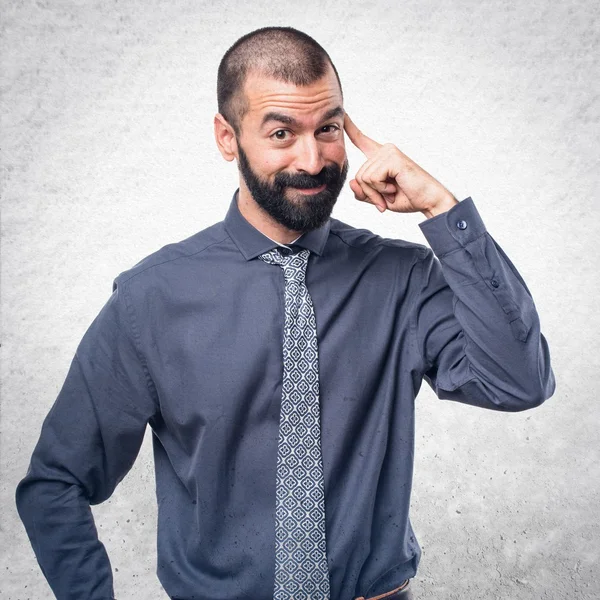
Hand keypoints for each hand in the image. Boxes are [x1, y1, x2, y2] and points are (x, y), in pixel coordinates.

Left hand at [344, 113, 458, 217]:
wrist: (428, 201)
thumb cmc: (407, 198)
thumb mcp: (378, 198)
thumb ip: (362, 192)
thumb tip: (352, 182)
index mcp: (380, 157)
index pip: (361, 140)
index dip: (350, 128)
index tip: (343, 113)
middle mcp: (384, 151)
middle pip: (359, 176)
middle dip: (370, 193)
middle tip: (386, 199)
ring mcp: (389, 152)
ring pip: (364, 178)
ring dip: (376, 193)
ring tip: (392, 193)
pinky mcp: (393, 158)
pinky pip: (373, 178)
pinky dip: (381, 189)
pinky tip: (394, 188)